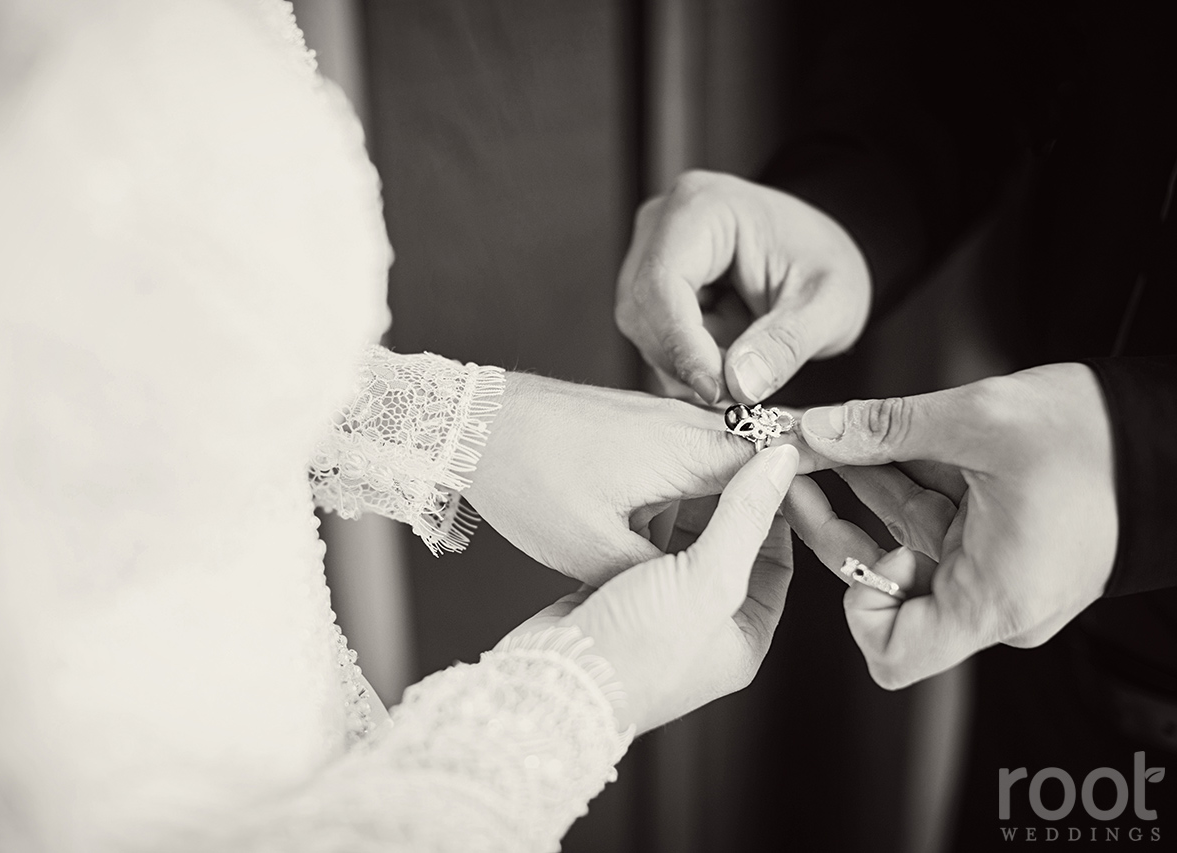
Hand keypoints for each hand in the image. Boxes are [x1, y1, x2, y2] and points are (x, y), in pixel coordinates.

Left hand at [466, 372, 821, 585]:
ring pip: (721, 469)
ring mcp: (658, 425)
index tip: (852, 520)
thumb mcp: (591, 548)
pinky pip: (686, 465)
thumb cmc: (526, 478)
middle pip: (759, 466)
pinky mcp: (634, 431)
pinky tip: (681, 533)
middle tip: (819, 547)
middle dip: (785, 508)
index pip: (782, 463)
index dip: (821, 492)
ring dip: (737, 505)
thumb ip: (659, 571)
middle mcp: (685, 428)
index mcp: (689, 452)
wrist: (469, 421)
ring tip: (756, 551)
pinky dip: (698, 497)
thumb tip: (699, 587)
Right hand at [505, 445, 797, 732]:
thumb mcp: (707, 579)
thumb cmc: (633, 653)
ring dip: (681, 509)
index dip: (773, 511)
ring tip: (681, 463)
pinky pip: (639, 550)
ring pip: (681, 547)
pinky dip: (642, 522)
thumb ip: (745, 518)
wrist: (556, 680)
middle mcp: (704, 629)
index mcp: (741, 639)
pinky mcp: (617, 599)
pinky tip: (637, 493)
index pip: (774, 561)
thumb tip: (779, 467)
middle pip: (727, 551)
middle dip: (724, 504)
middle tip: (720, 455)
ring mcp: (658, 614)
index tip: (764, 467)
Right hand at [614, 171, 870, 404]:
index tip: (717, 391)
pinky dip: (687, 360)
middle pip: (642, 311)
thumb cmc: (824, 263)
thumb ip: (786, 344)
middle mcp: (661, 223)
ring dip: (689, 363)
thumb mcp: (830, 303)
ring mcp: (649, 253)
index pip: (662, 283)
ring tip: (745, 362)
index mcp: (701, 207)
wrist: (818, 258)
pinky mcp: (650, 285)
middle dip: (687, 360)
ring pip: (643, 330)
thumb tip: (740, 386)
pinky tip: (727, 356)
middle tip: (741, 388)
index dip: (682, 345)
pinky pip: (651, 337)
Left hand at [783, 363, 1117, 688]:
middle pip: (890, 587)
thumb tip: (816, 429)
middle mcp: (994, 599)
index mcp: (994, 598)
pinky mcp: (1003, 543)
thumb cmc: (1102, 442)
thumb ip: (888, 428)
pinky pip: (936, 524)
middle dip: (838, 522)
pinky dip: (901, 483)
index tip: (859, 544)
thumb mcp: (983, 420)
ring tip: (816, 439)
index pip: (895, 654)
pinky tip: (864, 440)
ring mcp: (998, 572)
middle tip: (793, 468)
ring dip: (861, 491)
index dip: (858, 608)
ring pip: (908, 545)